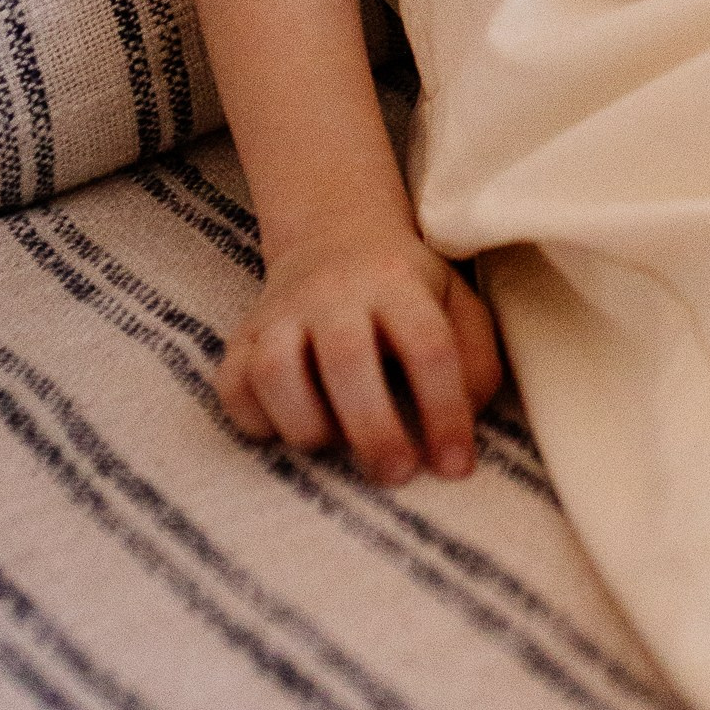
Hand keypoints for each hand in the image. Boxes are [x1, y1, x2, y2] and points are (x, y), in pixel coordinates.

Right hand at [218, 217, 502, 484]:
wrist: (334, 235)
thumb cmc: (405, 289)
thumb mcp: (455, 303)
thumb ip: (476, 358)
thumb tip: (468, 419)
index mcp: (397, 282)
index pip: (428, 347)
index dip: (446, 412)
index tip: (456, 467)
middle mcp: (334, 293)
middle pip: (347, 359)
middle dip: (374, 430)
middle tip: (396, 475)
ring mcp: (281, 313)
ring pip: (276, 371)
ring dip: (307, 425)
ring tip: (334, 443)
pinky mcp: (241, 338)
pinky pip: (233, 388)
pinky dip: (257, 422)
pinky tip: (289, 428)